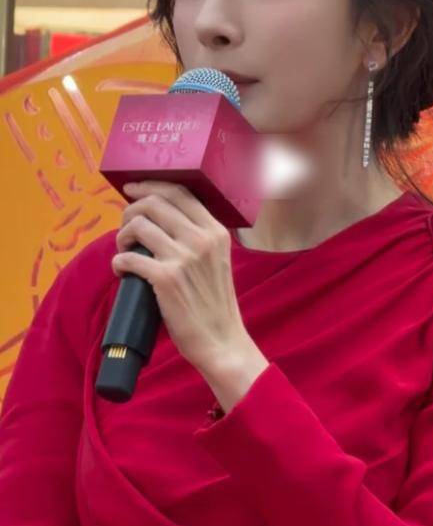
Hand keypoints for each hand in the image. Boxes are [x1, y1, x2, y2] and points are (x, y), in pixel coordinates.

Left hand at [112, 180, 248, 372]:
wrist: (221, 339)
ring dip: (121, 237)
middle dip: (130, 210)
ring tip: (123, 250)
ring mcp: (184, 258)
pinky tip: (121, 270)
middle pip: (154, 203)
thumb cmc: (214, 302)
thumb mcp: (218, 259)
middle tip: (124, 227)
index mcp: (216, 230)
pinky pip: (129, 257)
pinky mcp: (166, 279)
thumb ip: (198, 236)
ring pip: (138, 226)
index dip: (150, 186)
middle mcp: (202, 239)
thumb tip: (160, 218)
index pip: (179, 192)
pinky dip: (118, 262)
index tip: (132, 189)